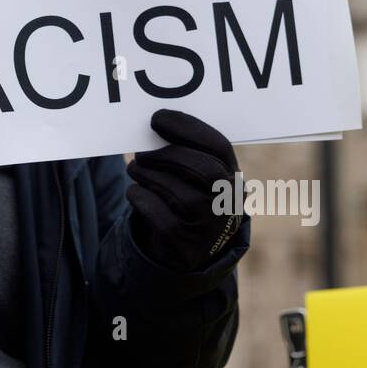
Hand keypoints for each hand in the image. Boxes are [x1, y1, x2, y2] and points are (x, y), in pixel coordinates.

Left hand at [126, 110, 242, 271]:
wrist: (188, 248)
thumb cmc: (186, 198)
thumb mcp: (192, 176)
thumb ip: (183, 152)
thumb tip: (152, 126)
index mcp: (232, 177)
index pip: (218, 146)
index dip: (187, 129)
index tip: (157, 118)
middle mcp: (230, 203)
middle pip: (205, 171)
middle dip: (168, 155)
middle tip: (141, 153)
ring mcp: (213, 229)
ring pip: (183, 196)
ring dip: (151, 177)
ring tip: (134, 169)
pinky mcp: (190, 248)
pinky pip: (165, 221)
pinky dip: (144, 201)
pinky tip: (134, 192)